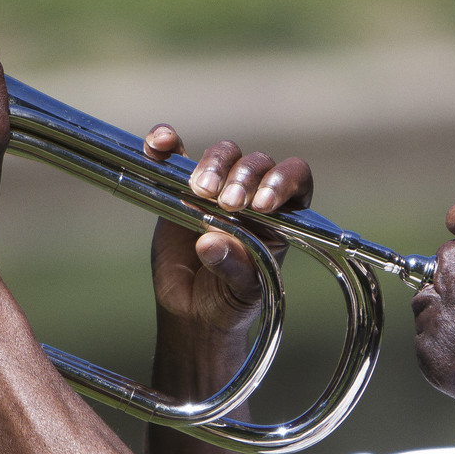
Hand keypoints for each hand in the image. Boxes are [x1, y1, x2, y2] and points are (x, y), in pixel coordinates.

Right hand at [143, 125, 312, 333]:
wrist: (194, 309)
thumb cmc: (230, 300)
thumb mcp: (240, 291)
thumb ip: (233, 267)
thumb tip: (211, 242)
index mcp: (281, 216)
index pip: (296, 180)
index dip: (282, 182)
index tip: (261, 205)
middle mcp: (253, 194)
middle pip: (256, 163)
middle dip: (242, 178)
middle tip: (227, 204)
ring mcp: (218, 187)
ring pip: (223, 154)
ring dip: (213, 165)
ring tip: (199, 191)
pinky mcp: (180, 184)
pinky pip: (175, 153)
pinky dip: (167, 143)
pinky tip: (158, 145)